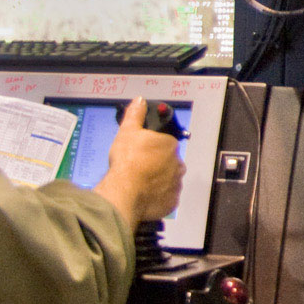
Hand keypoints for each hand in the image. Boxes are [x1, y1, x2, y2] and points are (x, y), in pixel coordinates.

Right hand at [96, 99, 185, 227]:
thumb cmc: (127, 160)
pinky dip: (158, 197)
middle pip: (169, 162)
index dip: (152, 148)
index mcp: (170, 145)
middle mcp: (178, 165)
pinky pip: (166, 198)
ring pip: (169, 180)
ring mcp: (176, 185)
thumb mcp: (127, 132)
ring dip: (158, 181)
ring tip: (140, 183)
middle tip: (139, 168)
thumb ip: (135, 115)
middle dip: (157, 164)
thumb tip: (140, 101)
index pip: (165, 144)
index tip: (140, 153)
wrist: (125, 191)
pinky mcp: (172, 203)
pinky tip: (145, 195)